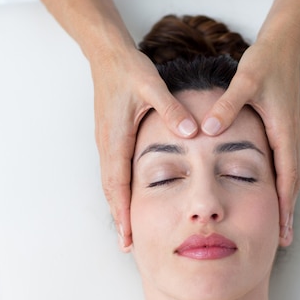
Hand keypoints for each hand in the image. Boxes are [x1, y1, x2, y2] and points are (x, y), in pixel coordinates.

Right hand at [92, 46, 197, 248]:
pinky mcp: (111, 137)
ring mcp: (107, 142)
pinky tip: (130, 200)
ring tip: (128, 230)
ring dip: (118, 207)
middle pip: (111, 191)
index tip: (128, 235)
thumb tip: (191, 132)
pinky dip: (119, 191)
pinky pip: (114, 172)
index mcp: (116, 136)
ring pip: (111, 183)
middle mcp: (108, 144)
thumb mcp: (152, 86)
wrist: (107, 55)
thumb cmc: (129, 70)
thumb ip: (171, 109)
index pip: (118, 183)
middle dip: (119, 218)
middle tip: (128, 244)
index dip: (123, 210)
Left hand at [202, 39, 299, 244]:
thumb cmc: (265, 62)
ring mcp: (289, 133)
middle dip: (288, 211)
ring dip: (286, 199)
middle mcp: (290, 136)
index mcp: (283, 131)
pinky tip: (272, 191)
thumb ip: (226, 106)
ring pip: (290, 174)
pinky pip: (286, 162)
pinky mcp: (284, 127)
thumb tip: (209, 130)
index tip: (283, 230)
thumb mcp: (244, 82)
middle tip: (285, 239)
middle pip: (292, 183)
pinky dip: (282, 182)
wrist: (284, 44)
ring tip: (281, 223)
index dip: (284, 206)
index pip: (287, 177)